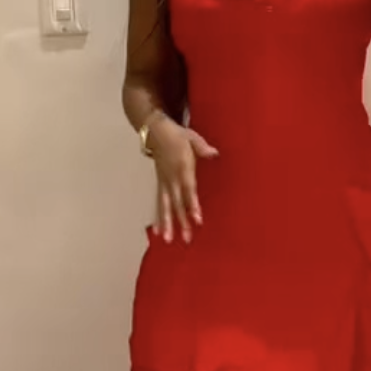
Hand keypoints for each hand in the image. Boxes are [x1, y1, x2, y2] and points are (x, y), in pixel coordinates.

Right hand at [146, 113, 217, 244]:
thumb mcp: (192, 137)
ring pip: (165, 206)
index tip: (197, 220)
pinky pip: (158, 203)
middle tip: (187, 238)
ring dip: (167, 224)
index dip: (193, 205)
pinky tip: (159, 232)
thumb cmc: (178, 135)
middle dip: (182, 221)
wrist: (156, 131)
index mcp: (182, 167)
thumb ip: (203, 148)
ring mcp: (164, 182)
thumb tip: (215, 154)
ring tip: (169, 240)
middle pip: (177, 203)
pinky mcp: (160, 184)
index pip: (189, 190)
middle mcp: (171, 178)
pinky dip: (158, 217)